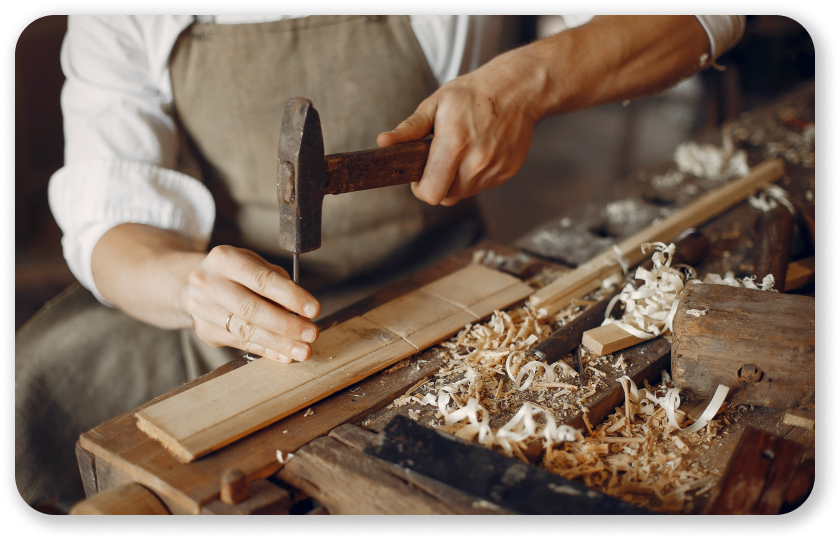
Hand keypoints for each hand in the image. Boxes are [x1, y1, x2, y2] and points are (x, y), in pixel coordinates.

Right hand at [186, 246, 320, 362]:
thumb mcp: (254, 264)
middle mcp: (207, 283)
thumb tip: (300, 311)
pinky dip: (266, 350)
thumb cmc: (234, 272)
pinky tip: (284, 355)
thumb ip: (277, 282)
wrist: (190, 284)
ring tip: (303, 350)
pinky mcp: (204, 331)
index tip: (314, 310)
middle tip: (311, 334)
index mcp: (224, 259)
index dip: (291, 297)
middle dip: (287, 325)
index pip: (263, 280)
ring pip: (246, 330)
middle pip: (252, 309)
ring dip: (279, 343)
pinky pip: (241, 343)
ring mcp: (202, 309)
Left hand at [377, 51, 540, 205]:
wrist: (517, 89)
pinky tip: (479, 150)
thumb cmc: (472, 94)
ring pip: (464, 193)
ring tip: (461, 151)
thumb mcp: (436, 104)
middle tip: (439, 159)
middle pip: (446, 197)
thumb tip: (383, 143)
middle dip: (437, 183)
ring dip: (456, 180)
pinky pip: (482, 185)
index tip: (420, 173)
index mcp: (454, 145)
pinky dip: (476, 175)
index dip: (420, 187)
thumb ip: (410, 129)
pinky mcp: (507, 172)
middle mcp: (476, 162)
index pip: (430, 192)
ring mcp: (494, 169)